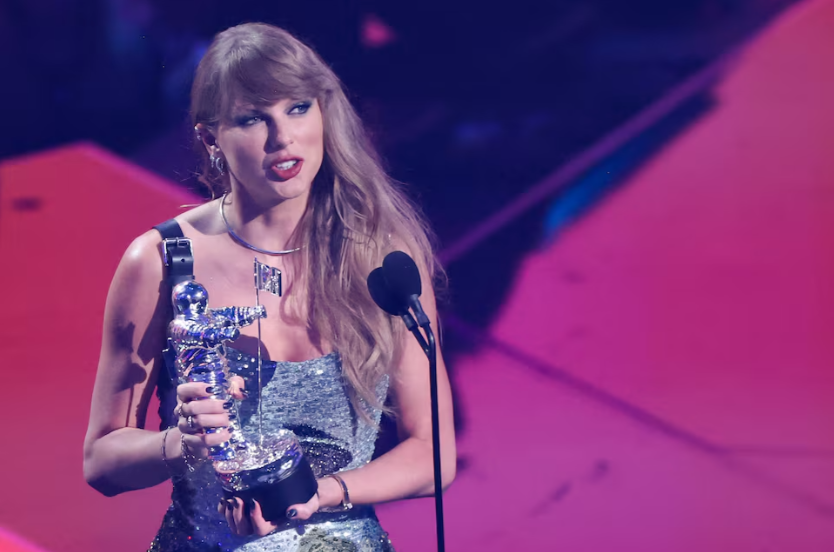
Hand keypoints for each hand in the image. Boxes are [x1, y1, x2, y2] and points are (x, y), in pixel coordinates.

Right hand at [175, 376, 245, 457]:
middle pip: (192, 407)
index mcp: (186, 398)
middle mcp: (183, 413)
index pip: (182, 390)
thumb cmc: (212, 412)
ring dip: (216, 420)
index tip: (212, 389)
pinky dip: (217, 436)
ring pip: (197, 422)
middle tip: (227, 406)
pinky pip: (203, 440)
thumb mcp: (221, 396)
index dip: (195, 388)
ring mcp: (185, 428)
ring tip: (228, 419)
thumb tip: (239, 389)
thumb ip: (232, 386)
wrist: (199, 439)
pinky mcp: (192, 443)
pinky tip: (228, 433)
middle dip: (212, 406)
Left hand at [217, 478, 333, 535]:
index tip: (254, 501)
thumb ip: (304, 511)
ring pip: (234, 525)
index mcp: (273, 524)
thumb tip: (291, 512)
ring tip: (232, 498)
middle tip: (238, 499)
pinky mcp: (244, 509)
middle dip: (238, 516)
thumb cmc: (305, 500)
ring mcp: (250, 517)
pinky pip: (228, 515)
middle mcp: (260, 523)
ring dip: (230, 513)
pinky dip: (223, 509)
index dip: (254, 518)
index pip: (260, 529)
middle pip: (242, 529)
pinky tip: (225, 499)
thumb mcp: (309, 505)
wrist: (301, 492)